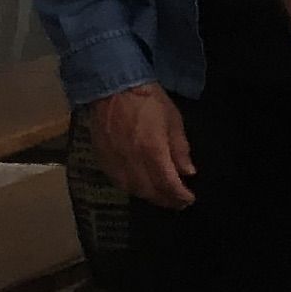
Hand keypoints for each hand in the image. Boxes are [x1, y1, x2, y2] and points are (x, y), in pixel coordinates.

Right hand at [83, 81, 192, 208]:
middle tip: (179, 203)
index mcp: (152, 150)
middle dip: (166, 200)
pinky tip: (140, 188)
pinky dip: (130, 188)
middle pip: (149, 191)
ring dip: (149, 197)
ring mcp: (114, 160)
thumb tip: (188, 172)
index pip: (168, 183)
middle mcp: (131, 160)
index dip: (180, 195)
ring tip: (162, 198)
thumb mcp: (173, 121)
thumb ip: (180, 149)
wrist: (112, 87)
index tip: (190, 199)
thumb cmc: (149, 101)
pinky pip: (116, 181)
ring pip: (132, 189)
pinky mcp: (101, 157)